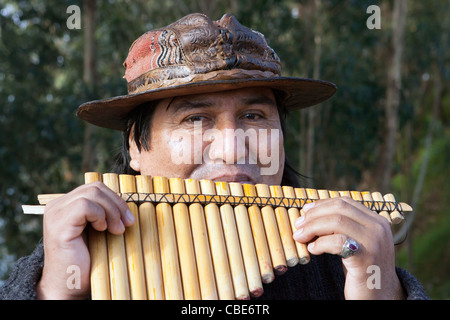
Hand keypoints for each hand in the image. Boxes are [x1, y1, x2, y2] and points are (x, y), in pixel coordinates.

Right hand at [36, 181, 134, 298]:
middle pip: (96, 187)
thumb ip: (104, 213)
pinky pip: (84, 206)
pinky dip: (100, 215)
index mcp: (67, 204)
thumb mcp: (99, 230)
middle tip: (127, 224)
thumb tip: (128, 201)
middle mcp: (57, 205)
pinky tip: (102, 230)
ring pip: (92, 193)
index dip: (116, 199)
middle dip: (117, 204)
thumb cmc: (88, 260)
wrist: (70, 285)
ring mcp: (55, 214)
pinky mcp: (58, 224)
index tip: (129, 219)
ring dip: (111, 211)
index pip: (96, 188)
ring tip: (116, 230)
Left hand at [293, 197, 405, 299]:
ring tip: (301, 237)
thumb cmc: (362, 269)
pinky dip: (320, 243)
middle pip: (340, 208)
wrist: (380, 298)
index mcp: (377, 221)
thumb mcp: (355, 242)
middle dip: (314, 214)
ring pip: (337, 221)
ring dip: (313, 227)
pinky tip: (313, 250)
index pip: (346, 202)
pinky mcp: (366, 257)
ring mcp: (374, 242)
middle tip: (299, 225)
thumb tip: (310, 212)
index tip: (305, 211)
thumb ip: (342, 227)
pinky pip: (337, 242)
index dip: (322, 204)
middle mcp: (379, 228)